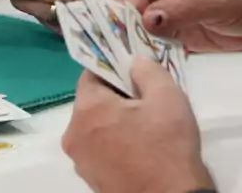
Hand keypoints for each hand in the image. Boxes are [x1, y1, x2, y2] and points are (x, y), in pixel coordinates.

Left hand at [63, 59, 212, 192]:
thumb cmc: (167, 146)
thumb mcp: (167, 96)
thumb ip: (148, 69)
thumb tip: (134, 62)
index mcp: (87, 110)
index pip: (92, 73)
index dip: (115, 67)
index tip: (136, 72)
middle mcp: (74, 135)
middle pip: (93, 101)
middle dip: (117, 96)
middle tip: (147, 99)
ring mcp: (81, 161)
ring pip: (97, 126)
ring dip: (117, 120)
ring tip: (147, 125)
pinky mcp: (91, 179)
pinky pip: (101, 148)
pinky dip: (116, 142)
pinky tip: (141, 147)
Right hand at [116, 0, 241, 52]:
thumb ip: (183, 8)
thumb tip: (147, 20)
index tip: (131, 15)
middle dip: (127, 14)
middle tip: (125, 38)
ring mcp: (165, 2)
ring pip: (136, 15)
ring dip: (132, 33)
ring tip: (130, 51)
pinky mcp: (170, 26)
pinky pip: (149, 35)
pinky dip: (144, 46)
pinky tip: (142, 58)